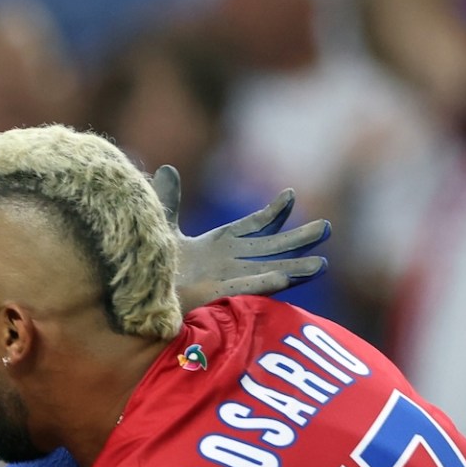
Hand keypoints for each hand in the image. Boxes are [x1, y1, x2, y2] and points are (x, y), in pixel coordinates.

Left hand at [159, 167, 330, 305]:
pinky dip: (268, 283)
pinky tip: (288, 278)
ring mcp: (227, 281)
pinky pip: (248, 289)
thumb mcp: (160, 226)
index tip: (291, 194)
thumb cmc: (150, 267)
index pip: (253, 226)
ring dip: (295, 266)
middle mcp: (229, 263)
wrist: (138, 297)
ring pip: (269, 270)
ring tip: (322, 264)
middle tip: (326, 228)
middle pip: (272, 248)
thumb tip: (166, 168)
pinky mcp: (219, 297)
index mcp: (219, 244)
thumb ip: (168, 200)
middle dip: (298, 239)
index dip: (273, 212)